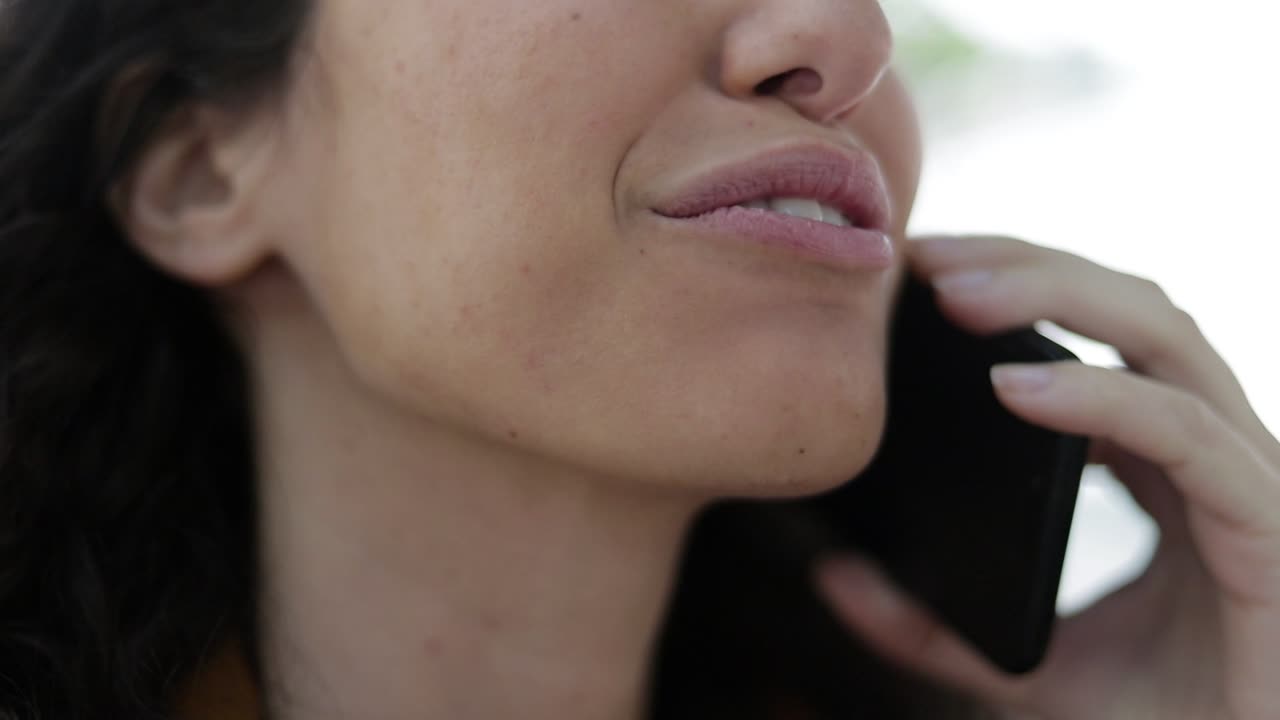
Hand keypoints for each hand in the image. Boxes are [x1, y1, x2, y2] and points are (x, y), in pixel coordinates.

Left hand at [814, 235, 1279, 719]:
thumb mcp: (1021, 668)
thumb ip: (932, 626)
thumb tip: (833, 575)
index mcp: (1166, 464)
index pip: (1102, 335)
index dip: (1020, 287)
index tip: (920, 275)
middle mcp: (1212, 452)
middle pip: (1135, 309)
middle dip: (1029, 266)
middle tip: (924, 258)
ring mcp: (1248, 480)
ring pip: (1168, 340)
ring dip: (1059, 297)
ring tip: (953, 294)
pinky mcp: (1267, 530)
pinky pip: (1185, 436)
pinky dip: (1101, 399)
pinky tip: (1014, 388)